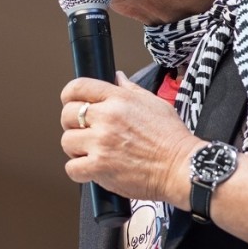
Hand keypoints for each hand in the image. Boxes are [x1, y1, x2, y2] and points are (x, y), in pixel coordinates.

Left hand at [60, 71, 202, 207]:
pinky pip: (72, 168)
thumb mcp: (154, 103)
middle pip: (67, 114)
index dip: (69, 95)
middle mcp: (107, 118)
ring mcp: (101, 143)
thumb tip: (117, 77)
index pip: (78, 87)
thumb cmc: (172, 138)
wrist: (181, 167)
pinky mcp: (99, 167)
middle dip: (72, 124)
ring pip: (66, 141)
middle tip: (85, 132)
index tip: (70, 102)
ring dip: (76, 148)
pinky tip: (91, 169)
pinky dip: (78, 170)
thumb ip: (130, 89)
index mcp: (119, 99)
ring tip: (91, 152)